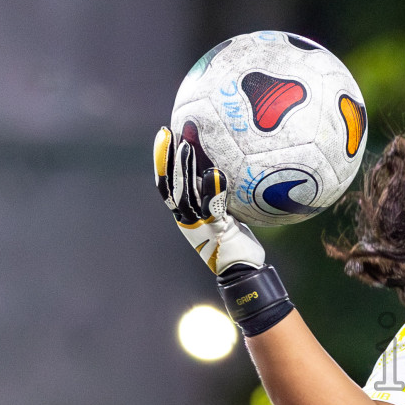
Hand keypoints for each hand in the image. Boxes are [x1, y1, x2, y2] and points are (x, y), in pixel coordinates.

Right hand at [154, 122, 265, 276]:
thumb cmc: (234, 240)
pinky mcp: (216, 231)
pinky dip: (213, 190)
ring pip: (187, 194)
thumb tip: (224, 166)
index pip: (168, 183)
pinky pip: (212, 207)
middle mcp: (187, 218)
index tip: (163, 136)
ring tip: (186, 146)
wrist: (241, 270)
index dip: (162, 160)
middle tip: (167, 134)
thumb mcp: (223, 214)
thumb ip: (217, 194)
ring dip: (185, 170)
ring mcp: (200, 225)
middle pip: (171, 185)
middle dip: (166, 159)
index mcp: (186, 213)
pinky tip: (215, 172)